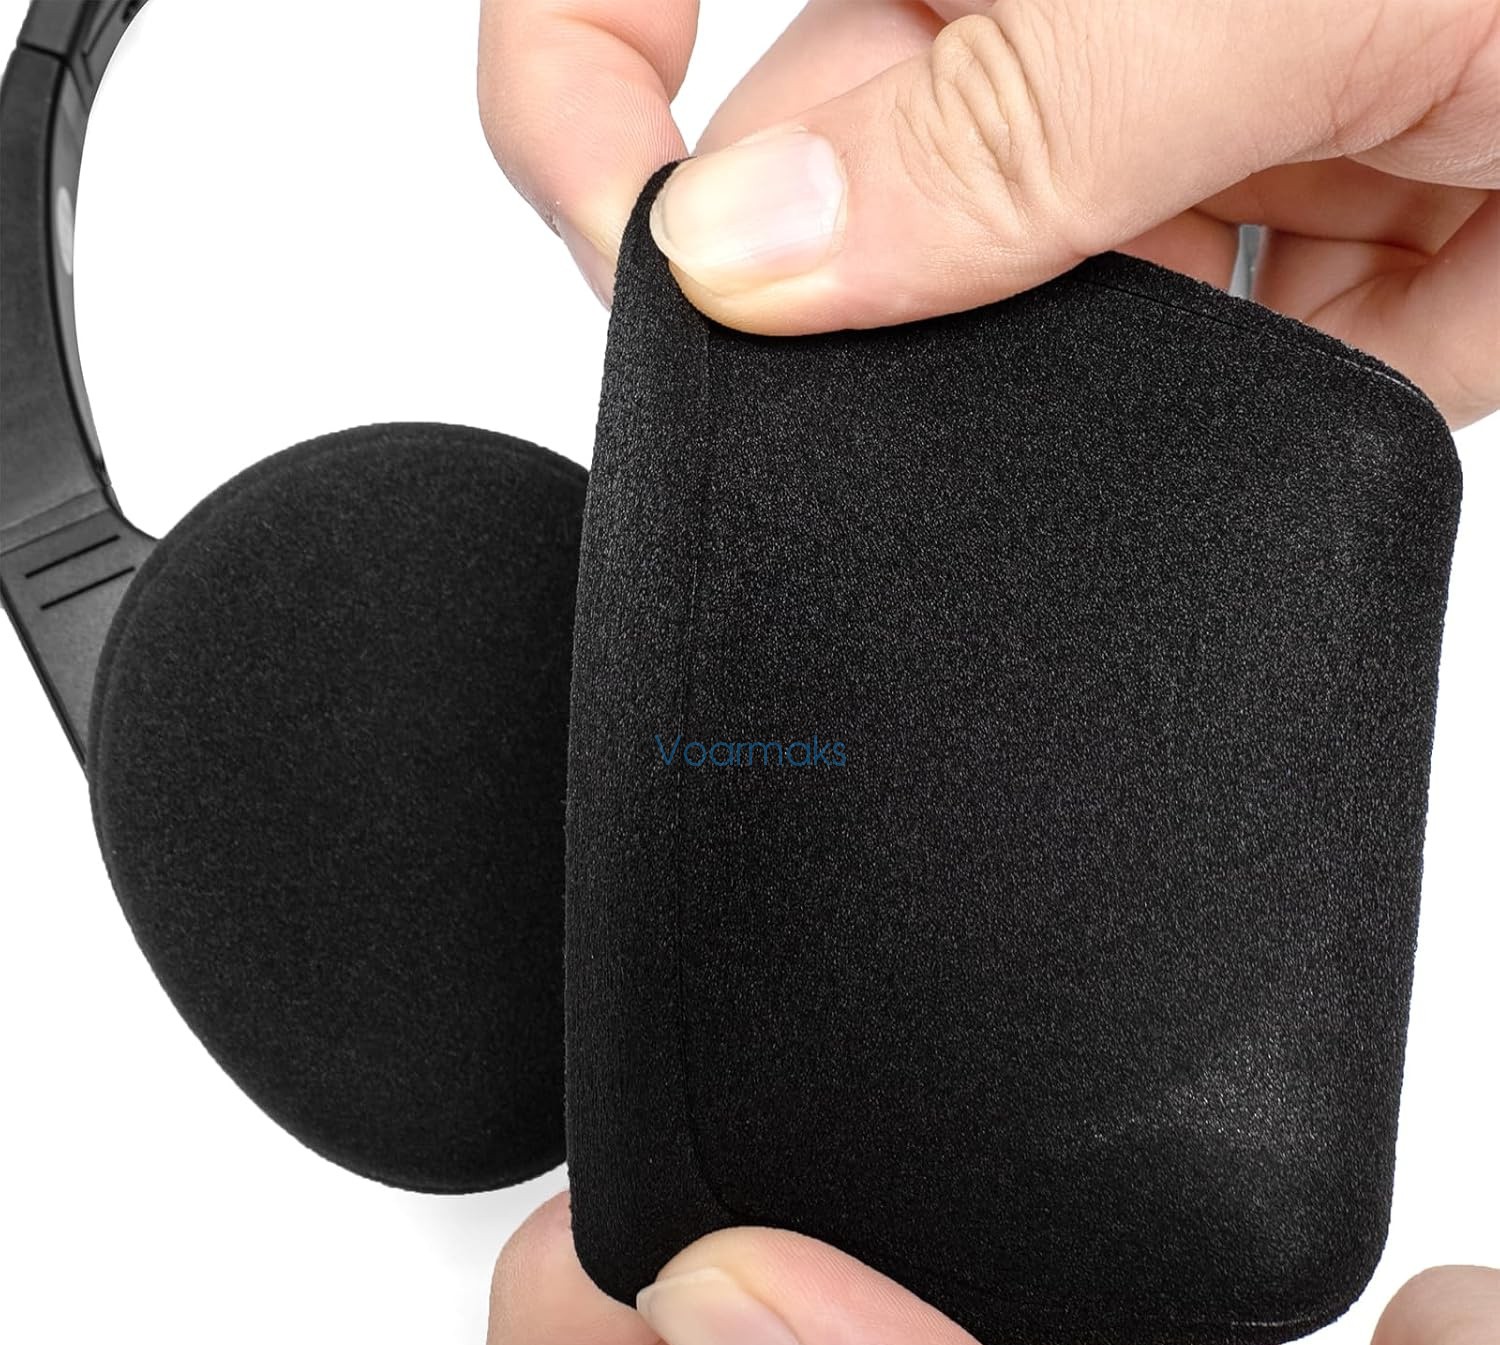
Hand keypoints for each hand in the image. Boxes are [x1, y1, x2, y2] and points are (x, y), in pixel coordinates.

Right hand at [478, 0, 1499, 426]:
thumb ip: (1017, 110)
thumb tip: (739, 256)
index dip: (582, 96)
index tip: (628, 253)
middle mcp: (1049, 38)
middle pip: (821, 196)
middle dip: (843, 309)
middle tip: (919, 358)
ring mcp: (1154, 165)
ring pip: (993, 340)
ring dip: (1046, 394)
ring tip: (1174, 342)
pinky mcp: (1275, 290)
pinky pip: (1166, 410)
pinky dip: (1203, 445)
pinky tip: (1290, 375)